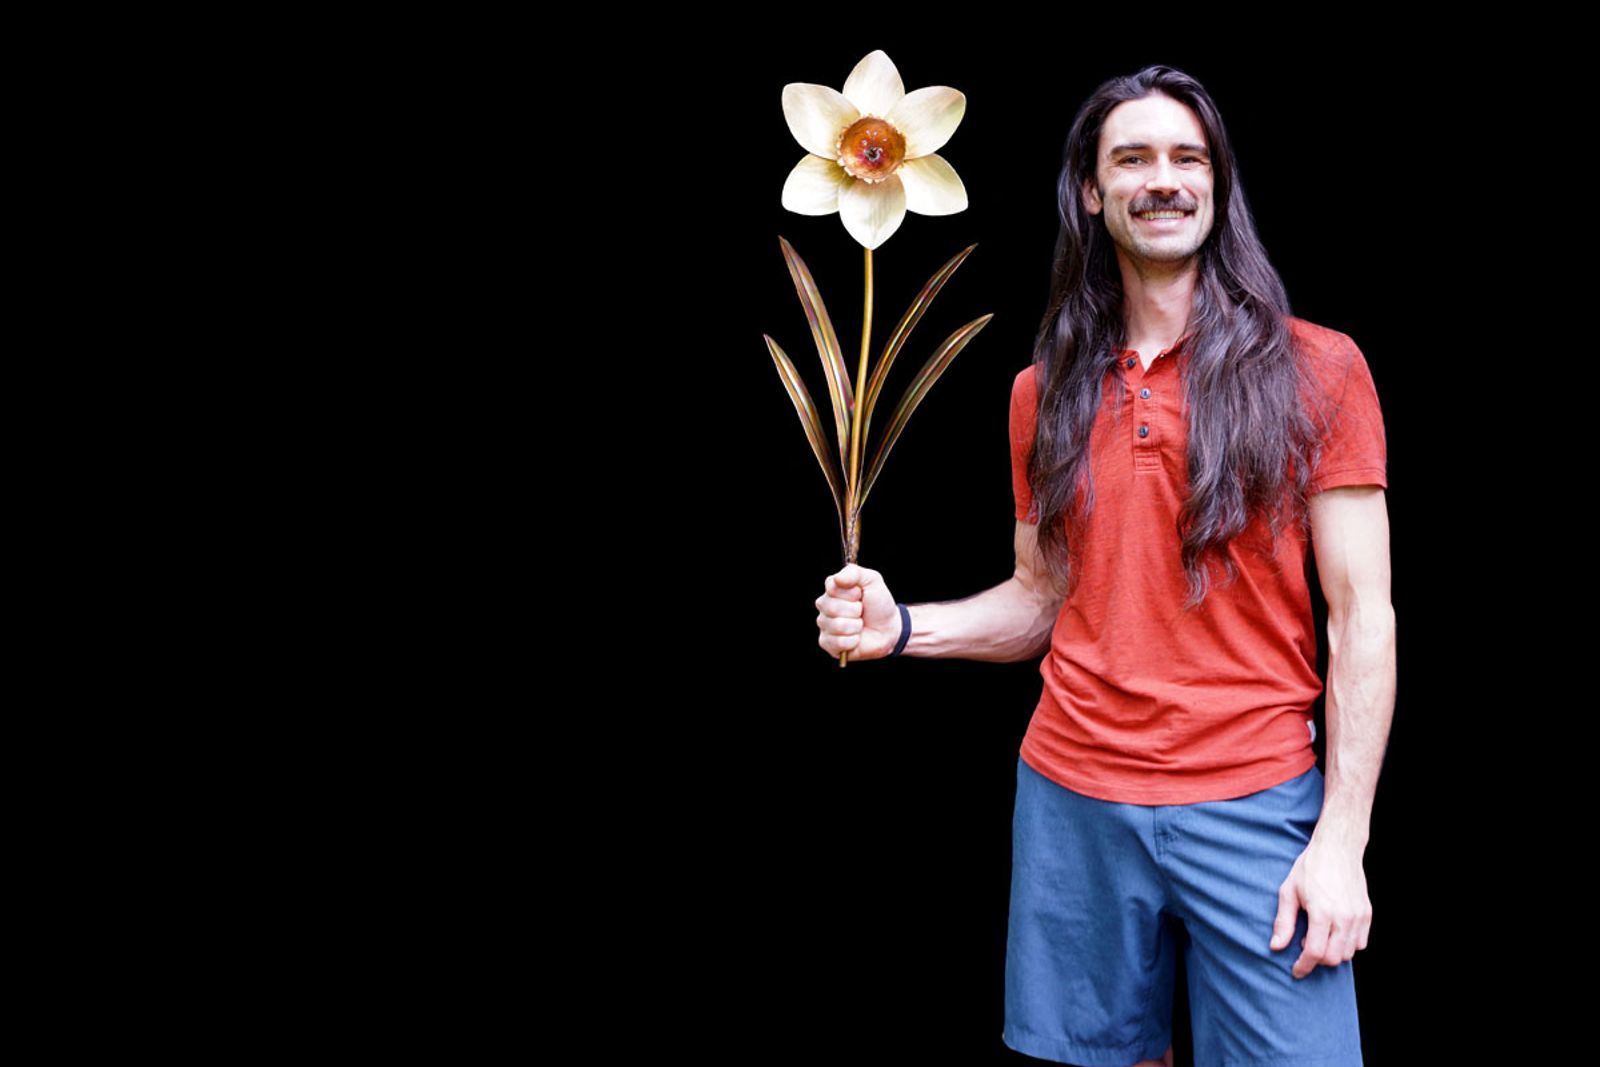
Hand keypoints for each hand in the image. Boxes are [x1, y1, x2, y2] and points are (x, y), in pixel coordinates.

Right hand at [815, 563, 901, 659]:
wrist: (888, 628)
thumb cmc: (878, 604)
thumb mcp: (872, 581)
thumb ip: (855, 573)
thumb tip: (838, 579)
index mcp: (832, 589)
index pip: (833, 588)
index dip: (852, 593)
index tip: (860, 595)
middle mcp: (824, 606)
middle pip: (833, 608)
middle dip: (855, 611)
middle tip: (861, 612)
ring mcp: (825, 625)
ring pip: (837, 626)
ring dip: (856, 626)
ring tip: (860, 625)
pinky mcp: (828, 643)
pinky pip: (838, 643)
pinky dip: (853, 641)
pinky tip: (856, 638)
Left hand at [1270, 831, 1372, 978]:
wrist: (1337, 848)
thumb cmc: (1310, 868)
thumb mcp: (1288, 892)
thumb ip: (1284, 922)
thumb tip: (1276, 946)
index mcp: (1322, 912)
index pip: (1314, 953)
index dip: (1303, 966)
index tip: (1295, 970)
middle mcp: (1343, 918)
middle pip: (1332, 958)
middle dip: (1316, 960)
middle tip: (1304, 946)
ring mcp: (1358, 917)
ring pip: (1348, 953)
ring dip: (1332, 953)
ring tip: (1318, 936)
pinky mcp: (1367, 914)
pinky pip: (1360, 943)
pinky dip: (1347, 945)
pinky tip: (1333, 933)